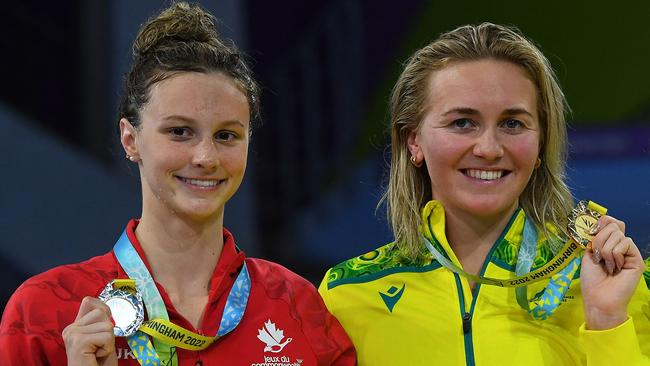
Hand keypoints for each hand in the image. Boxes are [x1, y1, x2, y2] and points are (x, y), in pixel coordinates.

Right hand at [62, 296, 117, 365]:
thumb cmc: (98, 363)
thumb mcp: (101, 337)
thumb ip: (100, 321)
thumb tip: (101, 305)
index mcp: (75, 326)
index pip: (89, 301)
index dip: (104, 311)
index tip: (103, 330)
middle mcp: (70, 328)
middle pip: (102, 312)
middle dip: (108, 331)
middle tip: (99, 347)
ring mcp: (72, 334)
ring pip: (107, 325)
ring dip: (108, 341)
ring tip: (97, 352)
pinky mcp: (78, 341)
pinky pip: (106, 336)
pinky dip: (107, 348)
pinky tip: (96, 357)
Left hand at [580, 215, 643, 329]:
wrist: (598, 298)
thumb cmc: (592, 280)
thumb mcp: (589, 254)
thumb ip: (595, 238)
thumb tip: (601, 220)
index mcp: (608, 244)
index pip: (610, 222)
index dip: (601, 222)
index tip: (591, 231)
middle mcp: (620, 246)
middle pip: (613, 225)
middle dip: (599, 239)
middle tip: (597, 257)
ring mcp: (629, 252)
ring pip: (617, 234)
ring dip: (605, 250)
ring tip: (607, 266)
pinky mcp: (636, 259)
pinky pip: (625, 243)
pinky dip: (615, 254)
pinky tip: (615, 267)